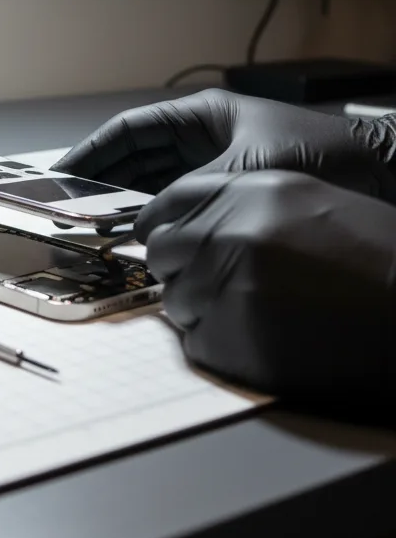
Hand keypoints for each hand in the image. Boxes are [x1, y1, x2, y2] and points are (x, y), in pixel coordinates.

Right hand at [54, 89, 395, 201]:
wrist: (378, 176)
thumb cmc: (318, 156)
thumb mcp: (245, 172)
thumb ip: (190, 196)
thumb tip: (144, 226)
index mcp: (199, 116)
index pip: (129, 131)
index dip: (91, 151)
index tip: (60, 173)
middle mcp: (199, 140)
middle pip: (134, 159)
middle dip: (100, 181)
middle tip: (66, 207)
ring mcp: (209, 167)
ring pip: (150, 184)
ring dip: (122, 203)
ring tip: (89, 225)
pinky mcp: (223, 196)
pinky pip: (175, 205)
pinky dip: (152, 219)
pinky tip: (132, 237)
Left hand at [138, 170, 395, 419]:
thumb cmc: (377, 261)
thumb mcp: (309, 203)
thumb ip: (240, 206)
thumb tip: (185, 226)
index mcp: (249, 191)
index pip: (168, 202)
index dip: (165, 224)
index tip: (165, 238)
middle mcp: (230, 231)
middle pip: (163, 252)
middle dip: (183, 269)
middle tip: (224, 284)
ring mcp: (226, 284)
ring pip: (176, 301)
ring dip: (204, 310)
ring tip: (263, 314)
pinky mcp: (230, 337)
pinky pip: (197, 343)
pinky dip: (223, 346)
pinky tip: (269, 340)